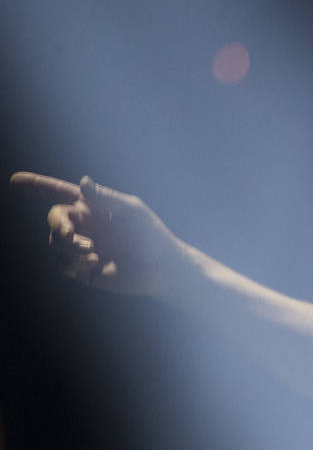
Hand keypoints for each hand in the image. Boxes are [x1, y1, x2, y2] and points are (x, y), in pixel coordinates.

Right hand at [10, 172, 179, 296]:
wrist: (161, 267)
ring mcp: (81, 247)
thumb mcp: (132, 211)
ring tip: (93, 251)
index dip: (36, 185)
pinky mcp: (82, 269)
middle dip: (58, 225)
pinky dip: (71, 262)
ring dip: (69, 246)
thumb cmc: (151, 234)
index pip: (58, 192)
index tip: (14, 180)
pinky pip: (61, 264)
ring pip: (55, 242)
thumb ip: (106, 198)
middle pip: (54, 219)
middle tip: (71, 235)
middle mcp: (83, 225)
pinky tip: (93, 261)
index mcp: (92, 206)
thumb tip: (83, 181)